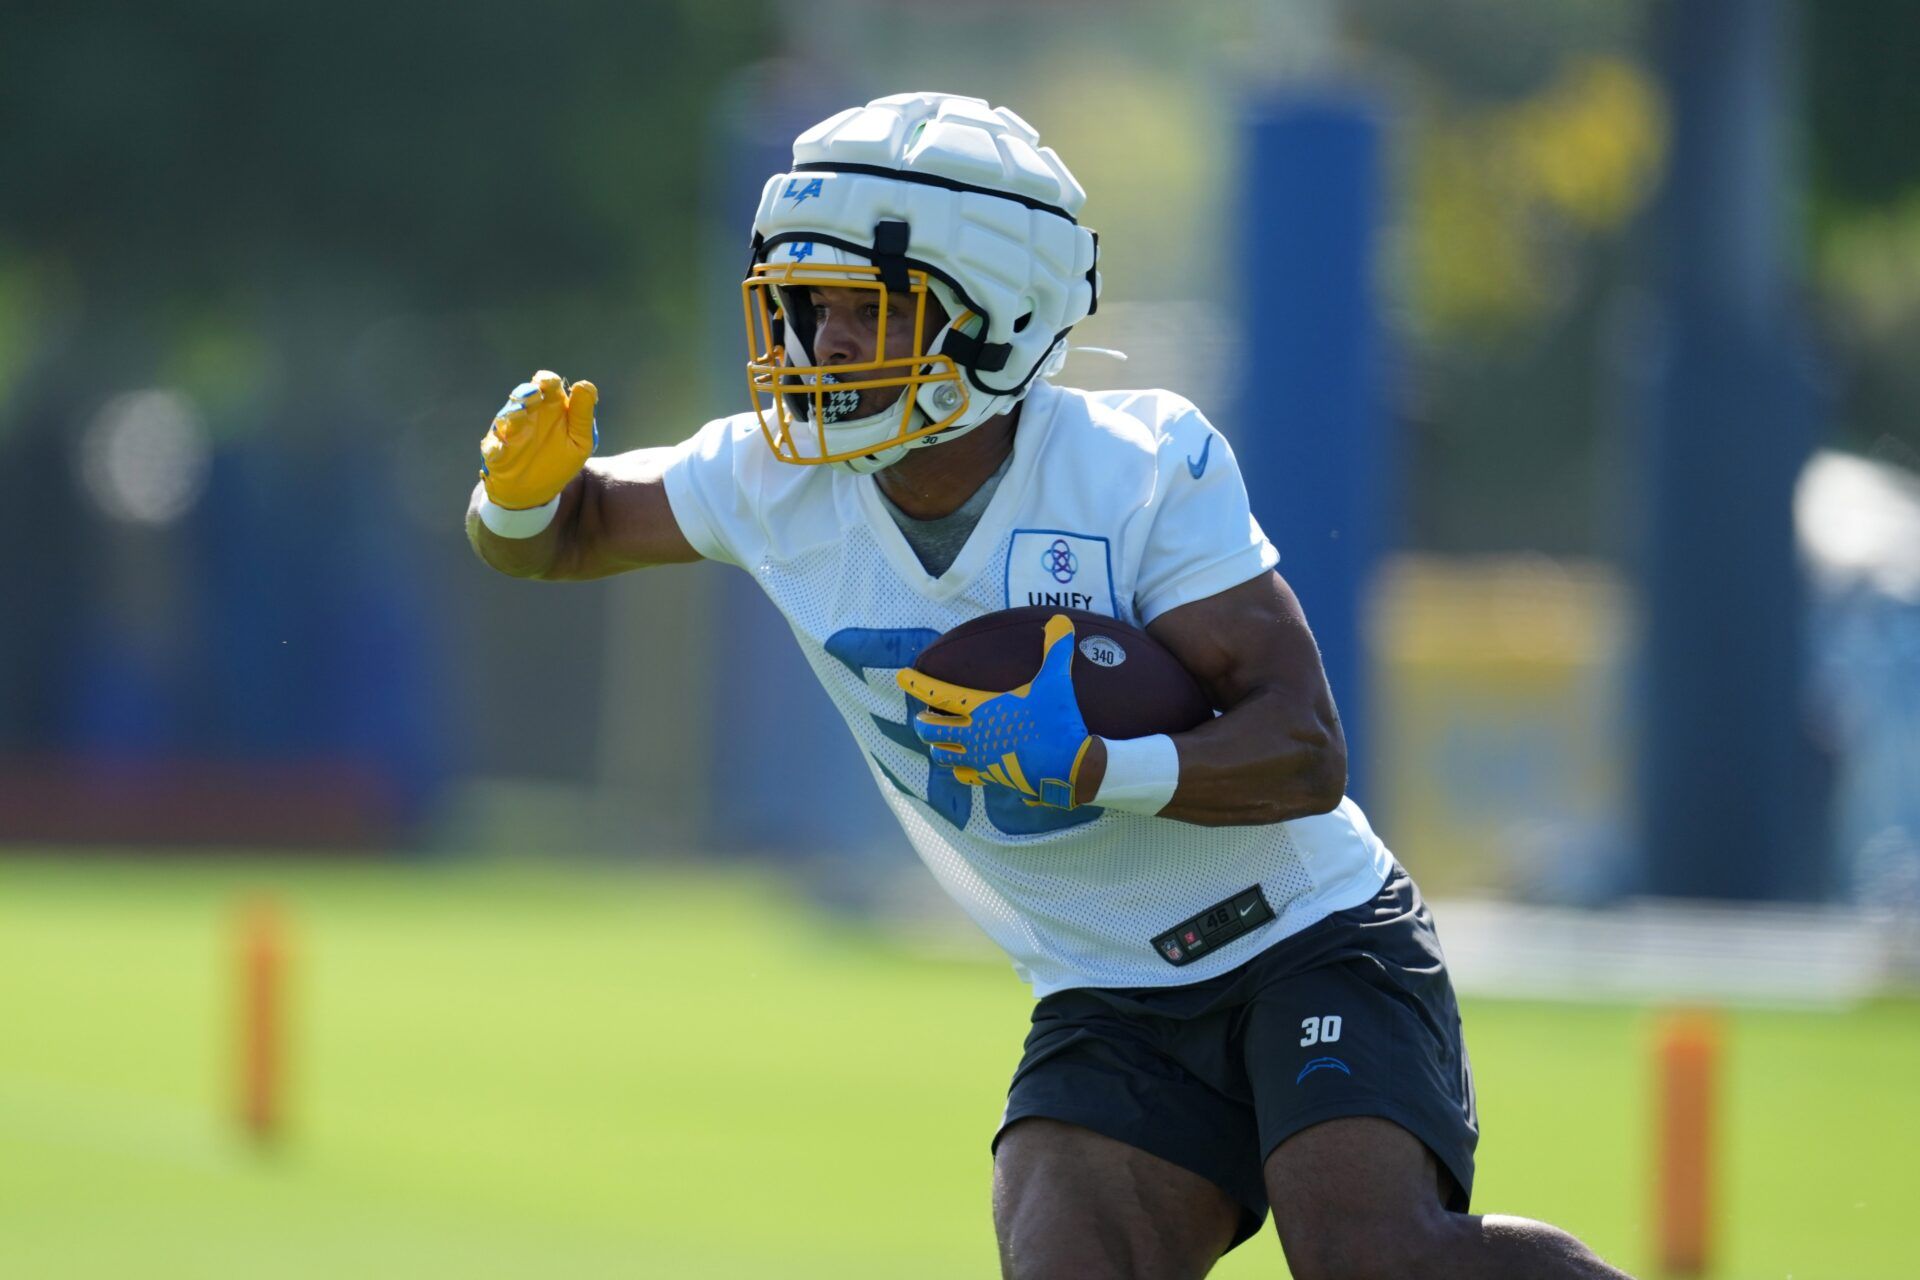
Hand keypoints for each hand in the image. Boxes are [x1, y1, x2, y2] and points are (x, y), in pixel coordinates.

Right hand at [479, 370, 597, 509]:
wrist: (537, 492)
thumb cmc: (560, 461)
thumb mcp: (580, 441)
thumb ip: (582, 415)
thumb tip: (584, 385)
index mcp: (551, 408)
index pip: (549, 386)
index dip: (548, 381)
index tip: (550, 384)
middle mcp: (528, 414)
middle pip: (525, 394)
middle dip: (528, 392)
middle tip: (534, 393)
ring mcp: (510, 432)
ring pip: (507, 417)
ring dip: (512, 414)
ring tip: (519, 413)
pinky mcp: (496, 452)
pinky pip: (492, 447)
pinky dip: (495, 447)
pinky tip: (499, 449)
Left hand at [896, 614, 1094, 809]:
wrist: (1070, 766)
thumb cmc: (1058, 721)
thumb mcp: (1056, 681)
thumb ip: (1055, 650)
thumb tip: (1062, 620)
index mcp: (982, 710)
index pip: (940, 694)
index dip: (917, 684)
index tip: (900, 676)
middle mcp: (975, 736)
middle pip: (931, 731)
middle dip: (923, 724)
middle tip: (922, 718)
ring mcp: (981, 760)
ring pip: (943, 757)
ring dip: (938, 748)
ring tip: (939, 742)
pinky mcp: (993, 778)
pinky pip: (966, 776)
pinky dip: (961, 770)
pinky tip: (964, 767)